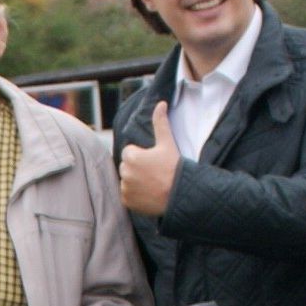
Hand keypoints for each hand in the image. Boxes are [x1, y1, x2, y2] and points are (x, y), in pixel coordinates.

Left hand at [117, 98, 180, 216]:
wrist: (180, 194)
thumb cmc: (174, 166)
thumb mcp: (167, 142)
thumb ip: (160, 122)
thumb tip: (161, 103)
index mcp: (131, 156)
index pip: (129, 152)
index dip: (142, 155)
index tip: (154, 161)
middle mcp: (124, 172)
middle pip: (127, 166)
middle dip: (137, 168)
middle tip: (154, 173)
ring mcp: (125, 188)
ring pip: (127, 180)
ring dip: (136, 181)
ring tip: (153, 183)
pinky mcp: (127, 201)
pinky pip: (127, 195)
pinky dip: (135, 195)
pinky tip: (149, 194)